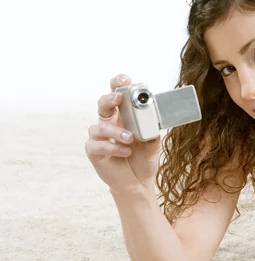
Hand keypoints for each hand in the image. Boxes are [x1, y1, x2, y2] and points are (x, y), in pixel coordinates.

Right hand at [85, 74, 161, 193]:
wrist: (138, 181)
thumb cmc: (144, 157)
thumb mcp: (153, 143)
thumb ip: (152, 131)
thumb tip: (153, 123)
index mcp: (123, 115)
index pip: (117, 93)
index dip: (118, 83)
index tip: (125, 79)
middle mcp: (109, 122)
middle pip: (102, 103)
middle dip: (109, 98)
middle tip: (118, 98)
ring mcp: (100, 137)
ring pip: (99, 126)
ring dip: (115, 131)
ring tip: (130, 138)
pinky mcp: (94, 151)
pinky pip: (98, 145)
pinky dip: (113, 147)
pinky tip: (125, 151)